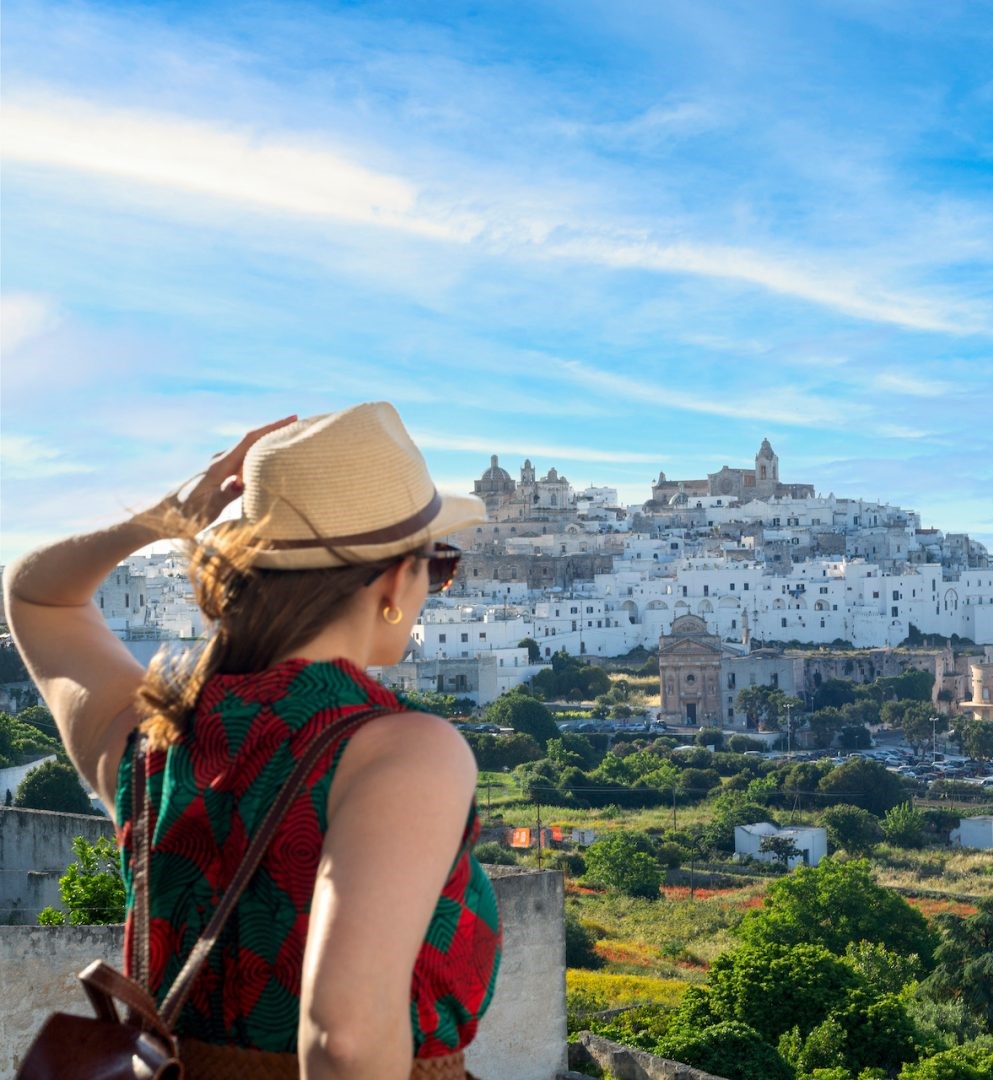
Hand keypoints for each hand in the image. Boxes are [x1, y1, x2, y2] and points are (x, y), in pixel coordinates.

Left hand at [152, 415, 297, 530]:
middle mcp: (219, 462)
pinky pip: (241, 461)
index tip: (293, 417)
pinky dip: (256, 459)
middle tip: (299, 430)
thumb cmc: (183, 517)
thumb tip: (242, 482)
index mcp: (219, 466)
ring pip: (246, 451)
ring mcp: (216, 467)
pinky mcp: (215, 475)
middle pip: (251, 441)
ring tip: (288, 445)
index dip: (272, 427)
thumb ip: (226, 495)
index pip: (250, 439)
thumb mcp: (206, 510)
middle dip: (275, 433)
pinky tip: (264, 466)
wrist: (159, 517)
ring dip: (266, 446)